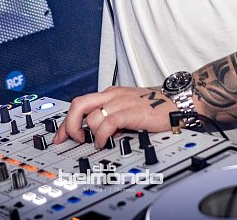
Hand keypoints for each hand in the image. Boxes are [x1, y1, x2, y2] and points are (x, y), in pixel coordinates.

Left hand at [52, 86, 180, 147]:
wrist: (176, 104)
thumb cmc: (155, 108)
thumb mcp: (127, 110)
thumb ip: (112, 118)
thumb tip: (98, 135)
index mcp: (110, 94)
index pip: (80, 104)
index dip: (66, 122)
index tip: (60, 137)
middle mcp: (112, 96)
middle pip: (78, 104)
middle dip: (69, 125)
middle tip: (73, 140)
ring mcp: (121, 103)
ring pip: (92, 117)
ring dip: (91, 134)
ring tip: (99, 143)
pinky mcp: (131, 112)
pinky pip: (108, 123)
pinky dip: (102, 135)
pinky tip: (106, 142)